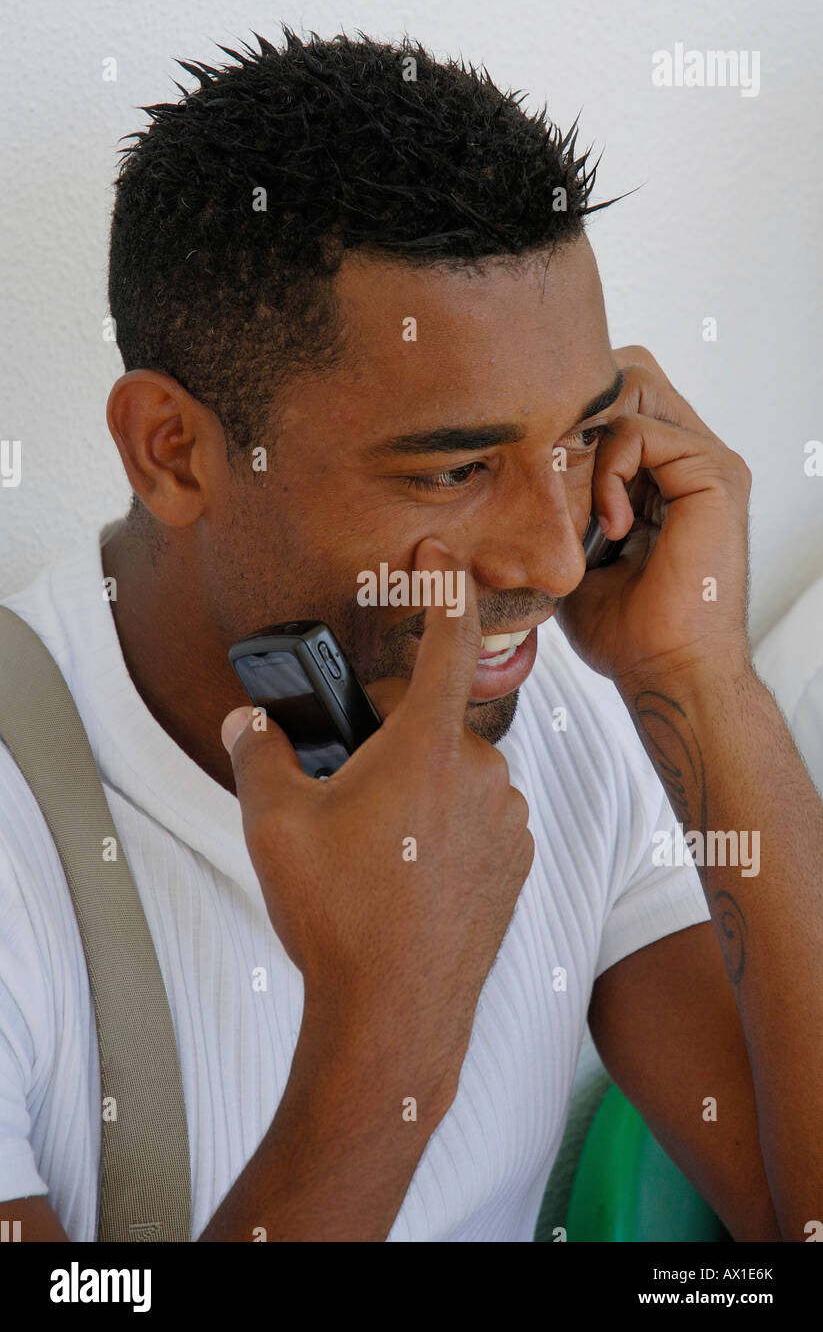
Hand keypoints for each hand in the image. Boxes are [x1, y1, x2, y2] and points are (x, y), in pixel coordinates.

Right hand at [220, 538, 533, 1106]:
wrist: (395, 1018)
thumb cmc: (338, 917)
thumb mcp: (275, 826)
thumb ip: (260, 754)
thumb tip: (250, 723)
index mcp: (427, 748)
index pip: (446, 643)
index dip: (444, 590)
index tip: (442, 557)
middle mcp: (483, 774)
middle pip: (434, 725)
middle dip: (395, 737)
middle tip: (349, 791)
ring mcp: (508, 822)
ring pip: (458, 777)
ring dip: (423, 791)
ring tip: (378, 851)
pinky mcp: (518, 864)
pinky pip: (482, 821)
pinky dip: (450, 829)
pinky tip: (412, 876)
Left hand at [557, 346, 753, 687]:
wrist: (663, 669)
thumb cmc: (624, 629)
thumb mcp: (573, 554)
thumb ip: (558, 506)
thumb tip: (503, 478)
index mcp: (662, 472)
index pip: (614, 397)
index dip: (569, 414)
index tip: (535, 464)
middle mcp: (688, 457)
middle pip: (628, 374)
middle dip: (578, 411)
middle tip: (550, 465)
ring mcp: (706, 460)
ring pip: (633, 388)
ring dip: (589, 440)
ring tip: (583, 503)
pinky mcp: (715, 472)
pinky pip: (643, 431)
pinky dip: (611, 469)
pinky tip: (610, 524)